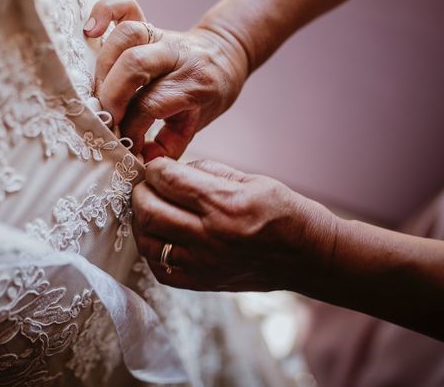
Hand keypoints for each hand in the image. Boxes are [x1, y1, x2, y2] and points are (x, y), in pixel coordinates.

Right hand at [84, 0, 248, 160]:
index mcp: (193, 84)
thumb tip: (140, 161)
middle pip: (135, 66)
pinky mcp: (150, 23)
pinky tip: (91, 32)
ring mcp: (162, 35)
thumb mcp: (197, 124)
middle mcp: (177, 56)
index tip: (124, 144)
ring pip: (127, 36)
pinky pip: (125, 7)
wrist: (226, 54)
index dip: (131, 127)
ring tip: (99, 90)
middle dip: (112, 96)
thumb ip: (169, 146)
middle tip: (106, 118)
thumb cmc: (209, 94)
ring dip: (104, 64)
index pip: (151, 104)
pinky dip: (104, 12)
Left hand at [131, 157, 337, 291]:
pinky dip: (153, 250)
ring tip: (149, 210)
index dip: (156, 168)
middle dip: (140, 192)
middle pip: (150, 211)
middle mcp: (210, 236)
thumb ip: (207, 172)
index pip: (169, 180)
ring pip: (148, 241)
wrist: (308, 256)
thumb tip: (174, 170)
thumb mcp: (250, 179)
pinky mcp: (202, 283)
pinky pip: (160, 269)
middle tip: (146, 186)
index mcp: (225, 203)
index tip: (157, 166)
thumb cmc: (283, 212)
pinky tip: (161, 237)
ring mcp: (204, 263)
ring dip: (141, 221)